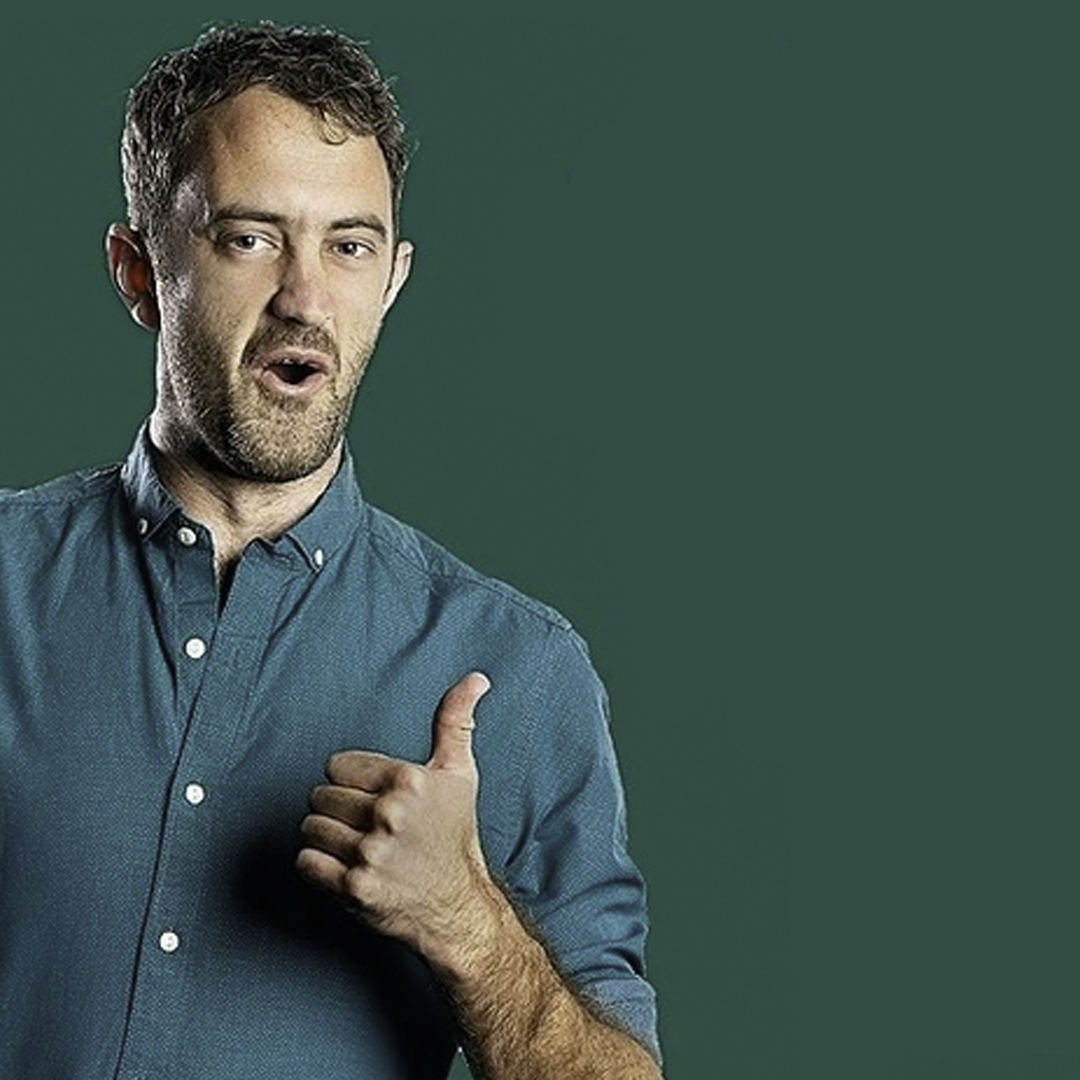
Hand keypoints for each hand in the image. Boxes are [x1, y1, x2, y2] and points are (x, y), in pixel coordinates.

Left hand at [296, 672, 493, 958]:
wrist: (458, 906)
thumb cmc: (454, 835)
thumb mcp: (459, 773)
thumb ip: (456, 720)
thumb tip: (476, 678)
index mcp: (409, 780)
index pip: (337, 766)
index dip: (350, 781)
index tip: (371, 798)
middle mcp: (390, 814)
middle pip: (321, 796)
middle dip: (337, 810)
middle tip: (364, 825)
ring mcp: (372, 853)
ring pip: (310, 828)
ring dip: (325, 838)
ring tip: (354, 846)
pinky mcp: (355, 888)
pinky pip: (306, 863)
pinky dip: (317, 866)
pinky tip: (343, 867)